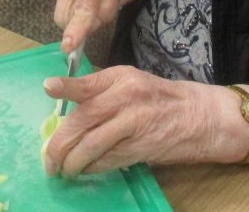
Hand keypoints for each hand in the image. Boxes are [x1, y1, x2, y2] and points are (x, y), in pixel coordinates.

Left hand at [43, 66, 239, 176]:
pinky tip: (85, 170)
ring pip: (92, 145)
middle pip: (84, 119)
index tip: (48, 87)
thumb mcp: (131, 84)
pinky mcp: (141, 146)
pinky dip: (92, 167)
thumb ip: (102, 92)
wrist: (199, 116)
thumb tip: (68, 113)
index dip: (67, 87)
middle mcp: (126, 97)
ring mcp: (134, 122)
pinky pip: (108, 159)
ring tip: (63, 170)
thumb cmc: (159, 99)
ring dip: (73, 162)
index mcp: (121, 77)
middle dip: (61, 143)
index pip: (89, 82)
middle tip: (49, 159)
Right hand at [53, 0, 144, 53]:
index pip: (82, 5)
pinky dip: (72, 12)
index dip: (77, 26)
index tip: (69, 46)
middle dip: (81, 24)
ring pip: (61, 15)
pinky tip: (85, 1)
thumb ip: (103, 12)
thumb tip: (82, 32)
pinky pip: (61, 9)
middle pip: (66, 14)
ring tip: (94, 6)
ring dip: (76, 19)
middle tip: (100, 17)